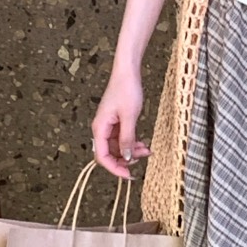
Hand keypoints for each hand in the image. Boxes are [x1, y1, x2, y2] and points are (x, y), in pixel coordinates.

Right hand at [92, 66, 150, 180]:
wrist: (127, 72)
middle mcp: (101, 128)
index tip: (128, 175)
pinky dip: (132, 142)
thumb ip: (127, 138)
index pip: (102, 156)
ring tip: (146, 150)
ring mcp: (109, 125)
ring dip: (131, 151)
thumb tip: (127, 158)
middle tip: (141, 161)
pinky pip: (122, 138)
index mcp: (99, 128)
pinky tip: (143, 144)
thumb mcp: (129, 117)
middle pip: (109, 154)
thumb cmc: (126, 90)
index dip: (114, 168)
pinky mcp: (116, 121)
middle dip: (125, 160)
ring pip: (118, 147)